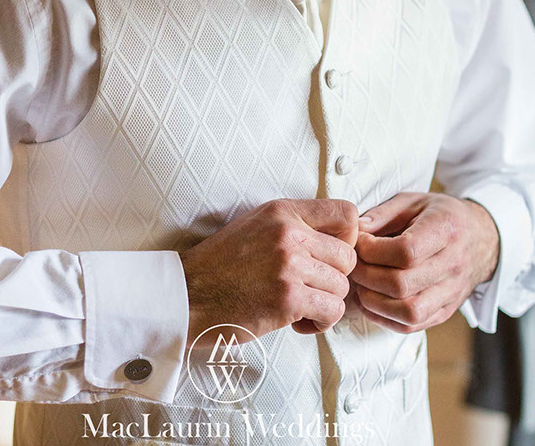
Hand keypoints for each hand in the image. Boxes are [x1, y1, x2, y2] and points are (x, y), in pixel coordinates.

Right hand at [179, 198, 358, 347]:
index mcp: (282, 212)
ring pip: (341, 287)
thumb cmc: (219, 266)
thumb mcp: (255, 227)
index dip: (348, 238)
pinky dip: (319, 322)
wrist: (186, 295)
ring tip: (298, 306)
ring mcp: (288, 265)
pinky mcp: (287, 299)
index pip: (347, 213)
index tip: (330, 256)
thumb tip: (338, 241)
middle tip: (309, 288)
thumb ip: (294, 226)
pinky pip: (331, 310)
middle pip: (348, 257)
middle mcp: (288, 234)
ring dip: (324, 303)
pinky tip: (297, 321)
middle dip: (333, 278)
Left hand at [348, 192, 498, 333]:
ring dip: (373, 302)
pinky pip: (412, 326)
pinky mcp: (446, 311)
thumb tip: (354, 231)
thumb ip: (382, 213)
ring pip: (408, 312)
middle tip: (354, 265)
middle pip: (402, 285)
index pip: (406, 252)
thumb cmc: (441, 217)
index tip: (359, 242)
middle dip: (367, 276)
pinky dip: (384, 318)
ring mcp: (452, 292)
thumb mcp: (413, 201)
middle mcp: (453, 264)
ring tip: (361, 285)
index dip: (372, 250)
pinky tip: (371, 301)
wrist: (482, 238)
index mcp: (446, 230)